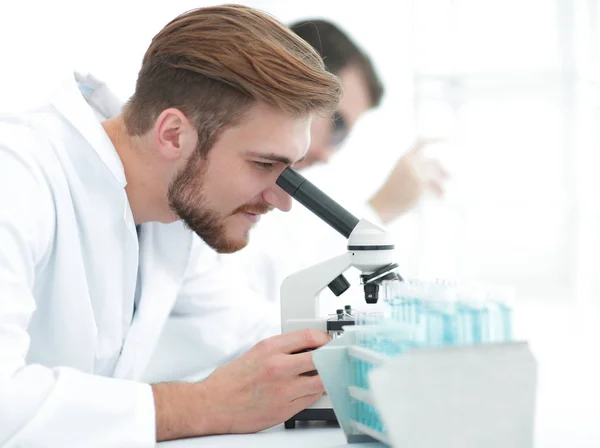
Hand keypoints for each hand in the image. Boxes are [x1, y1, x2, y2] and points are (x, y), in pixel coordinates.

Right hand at [197, 329, 329, 433]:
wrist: (213, 404)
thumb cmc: (230, 380)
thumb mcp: (256, 352)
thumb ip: (281, 348)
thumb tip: (305, 346)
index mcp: (270, 348)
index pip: (308, 336)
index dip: (324, 338)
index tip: (327, 341)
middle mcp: (278, 367)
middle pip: (319, 358)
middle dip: (329, 357)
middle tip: (332, 357)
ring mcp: (283, 389)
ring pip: (320, 381)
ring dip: (324, 378)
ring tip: (322, 375)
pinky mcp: (285, 409)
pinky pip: (310, 399)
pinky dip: (313, 394)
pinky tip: (309, 390)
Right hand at [368, 138, 448, 223]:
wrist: (382, 205)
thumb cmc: (389, 194)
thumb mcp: (399, 176)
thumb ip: (413, 169)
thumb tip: (432, 173)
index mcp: (404, 158)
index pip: (421, 143)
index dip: (435, 140)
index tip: (446, 139)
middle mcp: (410, 162)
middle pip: (434, 161)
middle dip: (443, 170)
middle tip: (449, 177)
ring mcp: (415, 171)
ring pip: (436, 173)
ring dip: (440, 184)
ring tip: (443, 193)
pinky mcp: (419, 183)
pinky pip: (435, 186)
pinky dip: (439, 192)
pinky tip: (441, 198)